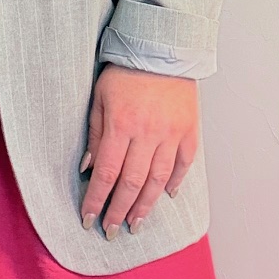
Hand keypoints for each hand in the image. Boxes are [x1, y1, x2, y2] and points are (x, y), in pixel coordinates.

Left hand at [79, 65, 197, 239]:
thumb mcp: (99, 98)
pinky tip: (166, 196)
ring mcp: (172, 134)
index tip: (88, 219)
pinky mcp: (189, 130)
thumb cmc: (125, 71)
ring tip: (135, 224)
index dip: (96, 200)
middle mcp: (148, 134)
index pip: (106, 174)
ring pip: (158, 180)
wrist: (162, 47)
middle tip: (110, 231)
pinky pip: (183, 163)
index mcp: (121, 126)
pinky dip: (175, 182)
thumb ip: (95, 134)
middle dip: (119, 211)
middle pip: (132, 184)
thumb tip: (88, 168)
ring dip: (145, 206)